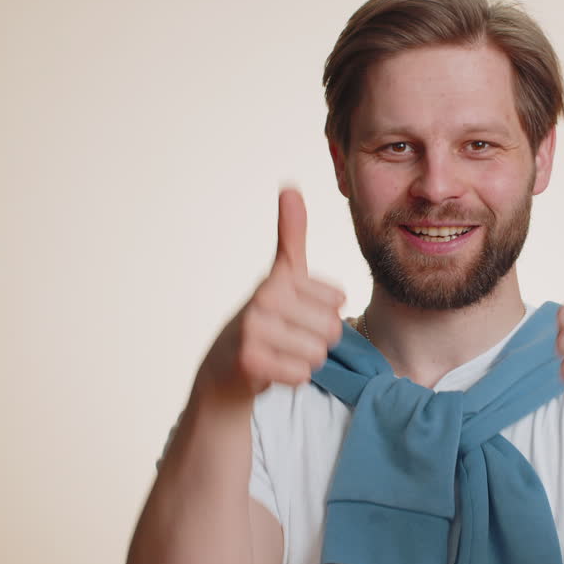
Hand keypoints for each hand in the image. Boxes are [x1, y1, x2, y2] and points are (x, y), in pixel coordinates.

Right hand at [193, 188, 345, 403]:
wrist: (225, 368)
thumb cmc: (263, 319)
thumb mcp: (281, 275)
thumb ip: (291, 235)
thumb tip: (290, 187)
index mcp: (278, 278)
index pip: (338, 300)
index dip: (324, 312)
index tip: (297, 313)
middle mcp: (263, 299)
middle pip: (331, 328)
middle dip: (317, 340)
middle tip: (289, 338)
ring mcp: (253, 330)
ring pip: (318, 353)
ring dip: (304, 360)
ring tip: (281, 353)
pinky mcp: (250, 361)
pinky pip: (301, 373)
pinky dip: (292, 376)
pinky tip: (273, 368)